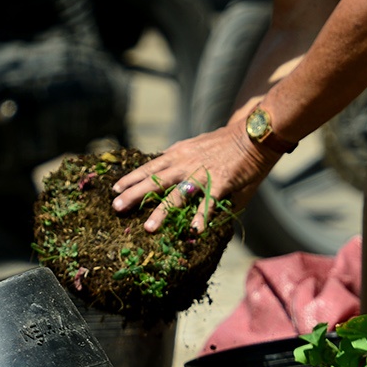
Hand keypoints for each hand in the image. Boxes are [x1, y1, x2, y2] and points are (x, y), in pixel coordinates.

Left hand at [111, 123, 273, 233]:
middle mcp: (185, 163)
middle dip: (134, 195)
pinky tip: (193, 231)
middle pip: (154, 180)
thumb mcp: (194, 147)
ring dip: (162, 211)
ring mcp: (201, 174)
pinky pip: (208, 202)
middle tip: (116, 208)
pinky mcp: (220, 183)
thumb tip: (168, 174)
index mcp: (177, 154)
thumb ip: (181, 161)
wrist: (252, 135)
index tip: (114, 189)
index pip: (148, 166)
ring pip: (177, 195)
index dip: (131, 178)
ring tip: (148, 228)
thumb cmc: (223, 145)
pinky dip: (200, 216)